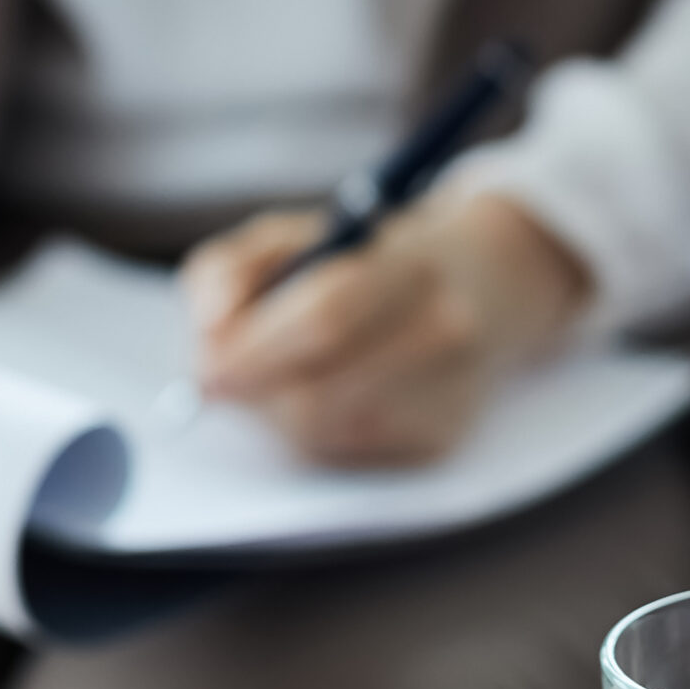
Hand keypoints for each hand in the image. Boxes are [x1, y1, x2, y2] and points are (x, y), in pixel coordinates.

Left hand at [182, 189, 588, 465]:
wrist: (485, 286)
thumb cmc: (373, 258)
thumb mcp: (299, 232)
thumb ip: (234, 268)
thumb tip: (208, 332)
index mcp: (412, 267)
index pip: (324, 321)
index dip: (253, 354)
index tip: (205, 371)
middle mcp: (445, 334)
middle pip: (319, 397)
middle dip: (254, 397)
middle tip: (219, 384)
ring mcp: (450, 396)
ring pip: (325, 434)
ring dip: (275, 416)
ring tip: (272, 380)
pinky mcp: (442, 443)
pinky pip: (346, 456)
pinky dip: (311, 433)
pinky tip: (317, 398)